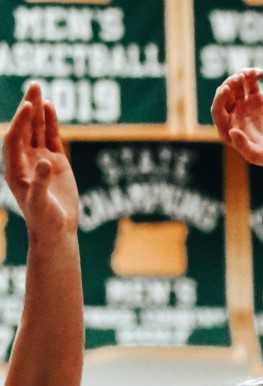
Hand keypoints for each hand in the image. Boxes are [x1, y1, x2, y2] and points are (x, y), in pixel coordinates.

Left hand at [3, 82, 77, 236]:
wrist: (57, 230)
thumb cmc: (44, 220)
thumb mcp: (40, 204)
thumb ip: (41, 183)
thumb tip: (46, 161)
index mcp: (14, 168)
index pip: (15, 138)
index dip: (21, 122)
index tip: (28, 107)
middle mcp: (24, 159)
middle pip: (25, 128)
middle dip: (28, 107)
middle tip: (32, 86)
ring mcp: (40, 159)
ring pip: (37, 129)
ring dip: (38, 110)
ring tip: (39, 89)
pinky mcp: (56, 161)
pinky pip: (51, 137)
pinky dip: (51, 123)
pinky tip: (50, 107)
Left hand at [211, 69, 262, 170]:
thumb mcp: (257, 155)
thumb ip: (244, 146)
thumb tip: (232, 131)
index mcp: (227, 128)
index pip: (218, 110)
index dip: (220, 99)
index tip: (227, 89)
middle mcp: (232, 114)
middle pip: (225, 95)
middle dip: (230, 84)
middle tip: (240, 78)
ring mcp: (243, 105)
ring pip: (237, 85)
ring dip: (241, 76)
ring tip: (250, 74)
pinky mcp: (256, 99)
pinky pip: (251, 83)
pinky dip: (254, 76)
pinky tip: (261, 73)